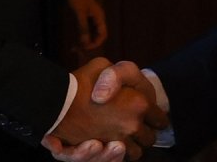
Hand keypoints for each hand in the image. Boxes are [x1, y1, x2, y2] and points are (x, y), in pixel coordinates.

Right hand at [45, 58, 168, 160]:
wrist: (55, 101)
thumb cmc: (81, 81)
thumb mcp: (104, 65)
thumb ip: (121, 74)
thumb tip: (127, 92)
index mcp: (139, 104)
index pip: (160, 119)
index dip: (156, 117)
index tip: (152, 117)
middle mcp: (132, 125)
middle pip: (149, 138)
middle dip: (145, 133)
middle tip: (136, 126)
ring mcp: (118, 141)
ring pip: (135, 152)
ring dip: (131, 146)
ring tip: (123, 137)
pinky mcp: (103, 152)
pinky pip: (117, 160)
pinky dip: (116, 155)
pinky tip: (113, 146)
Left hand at [66, 0, 107, 49]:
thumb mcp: (80, 12)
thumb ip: (83, 27)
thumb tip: (85, 43)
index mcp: (99, 17)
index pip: (103, 34)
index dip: (96, 43)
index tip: (86, 48)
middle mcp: (97, 19)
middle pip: (97, 35)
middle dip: (90, 44)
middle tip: (79, 50)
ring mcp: (90, 18)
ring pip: (90, 33)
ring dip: (84, 41)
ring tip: (75, 48)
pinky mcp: (84, 17)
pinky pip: (84, 29)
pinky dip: (80, 35)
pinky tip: (74, 40)